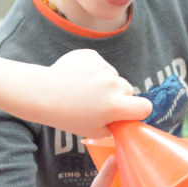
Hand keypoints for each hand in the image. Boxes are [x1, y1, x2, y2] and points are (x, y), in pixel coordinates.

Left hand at [36, 49, 151, 137]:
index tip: (129, 112)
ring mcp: (102, 67)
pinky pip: (100, 65)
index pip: (145, 107)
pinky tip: (78, 78)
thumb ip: (113, 126)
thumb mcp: (93, 131)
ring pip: (113, 76)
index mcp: (115, 105)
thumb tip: (123, 119)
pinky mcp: (92, 55)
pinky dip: (92, 71)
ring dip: (104, 82)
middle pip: (128, 89)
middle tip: (98, 103)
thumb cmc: (67, 116)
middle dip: (119, 96)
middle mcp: (112, 84)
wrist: (43, 93)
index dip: (138, 111)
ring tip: (83, 90)